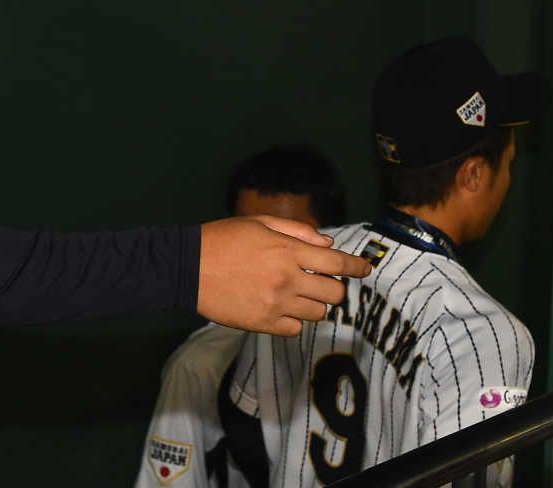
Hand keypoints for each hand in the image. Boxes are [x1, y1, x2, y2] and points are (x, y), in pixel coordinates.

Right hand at [197, 215, 372, 336]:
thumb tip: (326, 243)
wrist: (187, 267)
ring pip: (318, 313)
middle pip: (334, 293)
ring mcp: (276, 304)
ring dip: (314, 303)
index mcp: (288, 250)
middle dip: (334, 287)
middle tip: (322, 282)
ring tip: (297, 294)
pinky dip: (294, 320)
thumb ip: (297, 231)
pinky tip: (281, 308)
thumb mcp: (260, 223)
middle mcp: (287, 279)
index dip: (357, 266)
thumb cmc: (222, 239)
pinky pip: (295, 328)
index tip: (365, 269)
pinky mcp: (263, 324)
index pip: (337, 262)